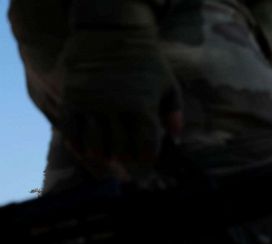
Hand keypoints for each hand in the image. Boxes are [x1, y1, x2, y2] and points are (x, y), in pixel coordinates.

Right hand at [59, 26, 181, 167]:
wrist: (111, 31)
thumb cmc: (146, 61)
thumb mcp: (168, 83)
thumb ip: (174, 113)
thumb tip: (175, 138)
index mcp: (143, 107)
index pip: (146, 148)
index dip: (146, 159)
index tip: (146, 160)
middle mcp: (116, 108)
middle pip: (121, 150)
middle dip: (126, 159)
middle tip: (127, 160)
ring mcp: (92, 103)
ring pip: (95, 146)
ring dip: (103, 156)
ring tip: (108, 156)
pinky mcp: (72, 97)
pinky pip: (71, 131)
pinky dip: (77, 145)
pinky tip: (85, 150)